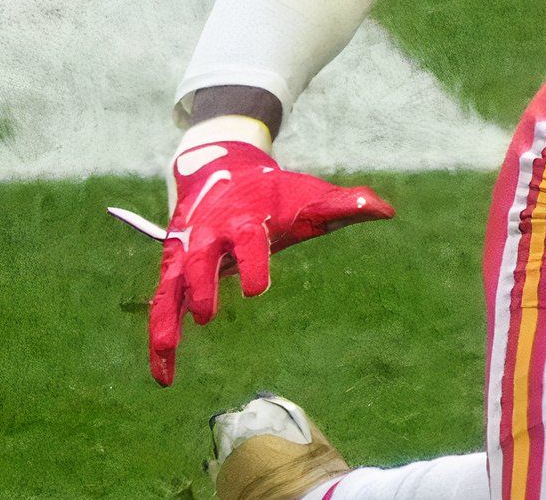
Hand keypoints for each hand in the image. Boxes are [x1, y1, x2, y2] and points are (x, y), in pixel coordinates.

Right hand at [145, 136, 392, 384]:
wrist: (223, 170)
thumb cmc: (273, 193)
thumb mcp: (307, 196)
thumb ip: (344, 205)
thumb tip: (385, 209)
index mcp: (245, 219)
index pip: (248, 240)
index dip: (252, 261)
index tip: (256, 289)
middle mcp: (209, 235)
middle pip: (201, 259)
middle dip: (201, 285)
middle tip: (205, 315)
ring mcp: (186, 253)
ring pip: (171, 286)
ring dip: (165, 320)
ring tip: (166, 354)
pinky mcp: (173, 269)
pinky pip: (162, 304)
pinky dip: (159, 337)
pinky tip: (163, 375)